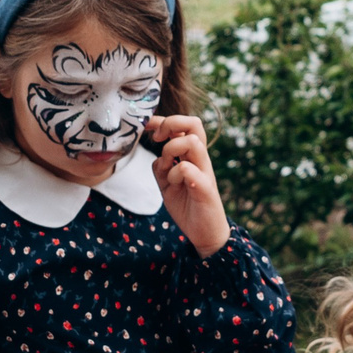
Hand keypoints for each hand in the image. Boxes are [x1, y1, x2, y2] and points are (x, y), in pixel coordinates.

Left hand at [145, 115, 228, 256]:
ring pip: (192, 142)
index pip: (183, 125)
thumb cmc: (187, 205)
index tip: (147, 127)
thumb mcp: (167, 184)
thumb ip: (161, 167)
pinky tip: (173, 185)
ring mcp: (204, 171)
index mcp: (191, 156)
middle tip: (157, 140)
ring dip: (171, 151)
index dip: (162, 120)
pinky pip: (188, 169)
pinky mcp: (205, 188)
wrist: (205, 232)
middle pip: (194, 123)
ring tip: (166, 169)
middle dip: (170, 124)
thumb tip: (156, 156)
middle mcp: (200, 159)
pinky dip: (175, 174)